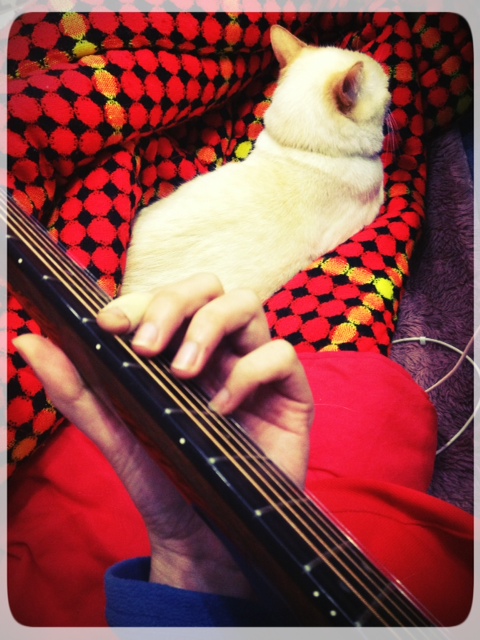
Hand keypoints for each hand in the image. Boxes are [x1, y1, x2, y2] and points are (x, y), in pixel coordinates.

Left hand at [14, 274, 313, 597]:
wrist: (204, 538)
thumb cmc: (162, 481)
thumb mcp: (114, 432)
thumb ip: (76, 388)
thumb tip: (25, 341)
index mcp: (177, 349)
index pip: (161, 298)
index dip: (136, 299)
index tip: (109, 326)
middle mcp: (218, 350)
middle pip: (207, 285)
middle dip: (173, 302)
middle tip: (146, 345)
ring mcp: (253, 367)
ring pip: (246, 304)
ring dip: (210, 326)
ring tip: (183, 372)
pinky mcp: (289, 393)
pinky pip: (281, 354)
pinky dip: (250, 372)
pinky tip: (223, 408)